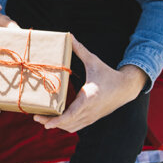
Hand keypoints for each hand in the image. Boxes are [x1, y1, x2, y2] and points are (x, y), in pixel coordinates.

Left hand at [33, 35, 147, 132]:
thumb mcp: (94, 61)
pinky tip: (56, 120)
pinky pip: (76, 126)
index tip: (47, 124)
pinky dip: (65, 125)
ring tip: (43, 119)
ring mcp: (91, 117)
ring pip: (71, 127)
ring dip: (57, 125)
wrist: (126, 88)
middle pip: (67, 123)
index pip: (71, 114)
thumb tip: (69, 36)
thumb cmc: (108, 74)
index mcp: (88, 98)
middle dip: (50, 122)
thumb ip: (80, 50)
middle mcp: (89, 111)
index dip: (58, 120)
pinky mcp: (92, 119)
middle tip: (36, 117)